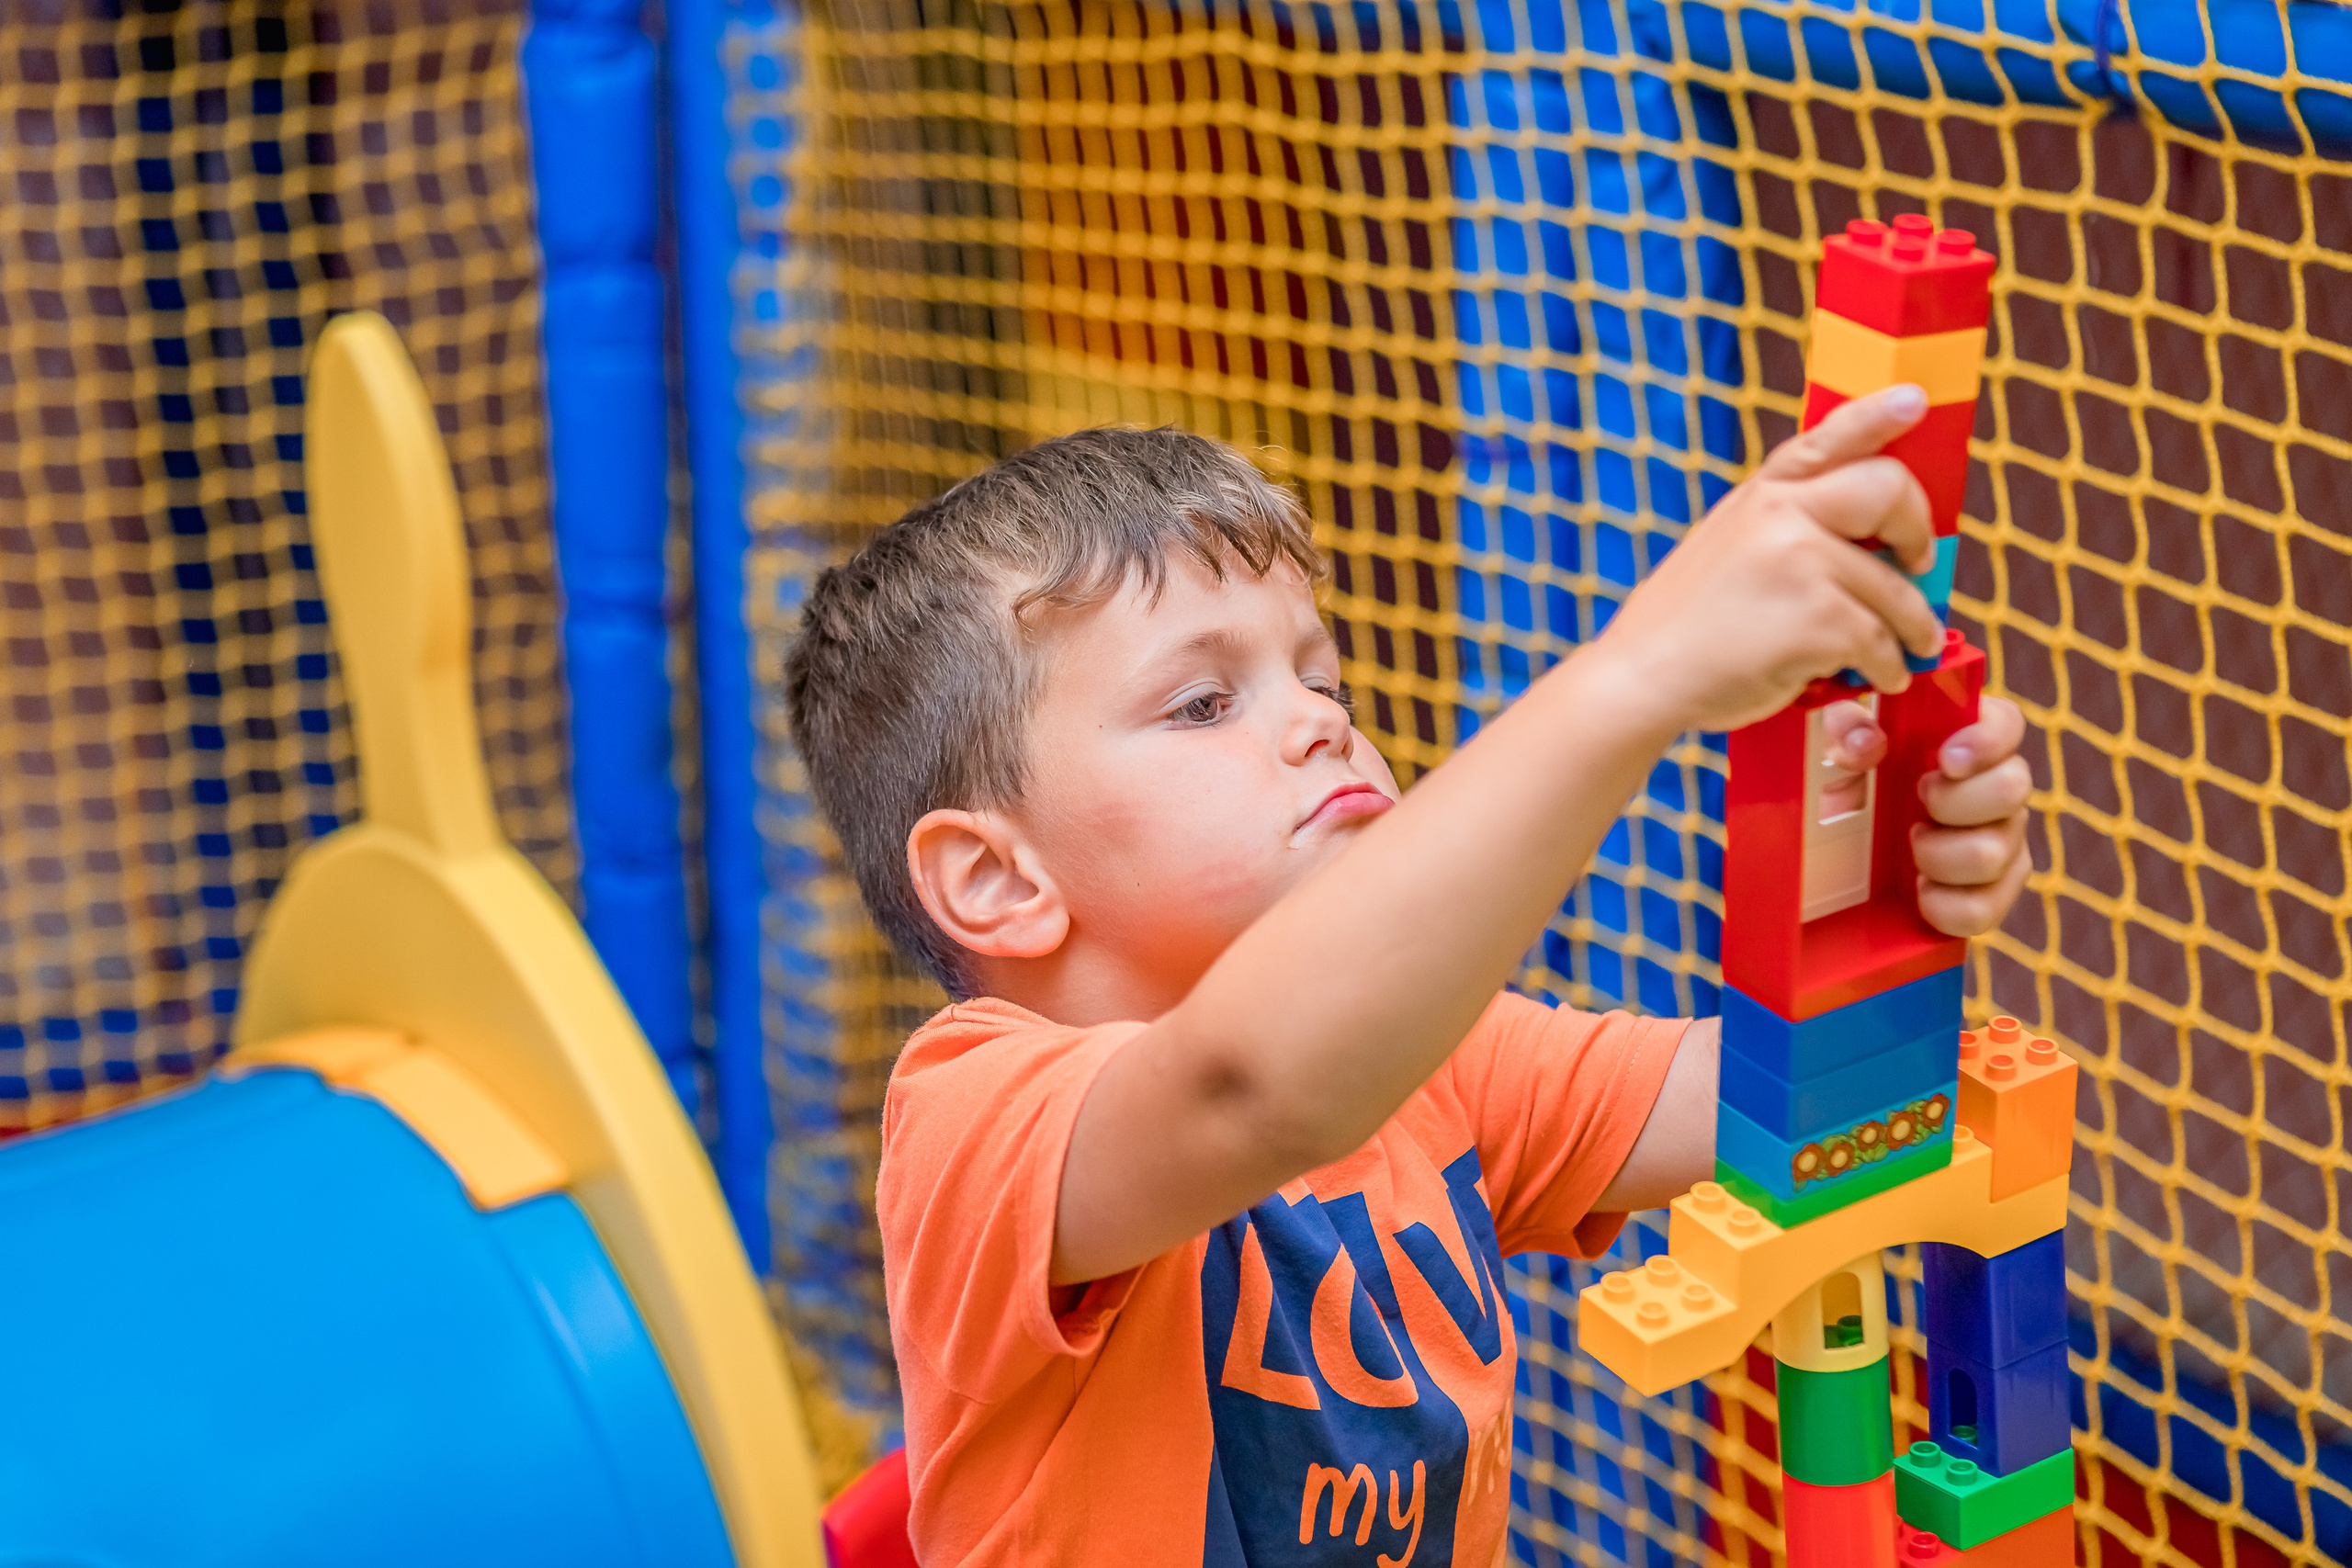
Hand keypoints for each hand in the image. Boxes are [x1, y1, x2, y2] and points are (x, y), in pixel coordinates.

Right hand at [1592, 385, 1944, 733]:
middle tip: (1916, 565)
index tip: (1913, 401)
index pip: (1828, 437)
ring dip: (1911, 627)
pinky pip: (1882, 641)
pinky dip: (1887, 667)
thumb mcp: (1729, 544)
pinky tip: (1876, 677)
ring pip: (1897, 588)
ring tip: (1907, 649)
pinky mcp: (1820, 618)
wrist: (1643, 675)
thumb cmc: (1691, 623)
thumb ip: (1786, 523)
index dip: (1877, 415)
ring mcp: (1803, 562)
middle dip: (1919, 531)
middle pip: (1889, 489)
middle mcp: (1781, 513)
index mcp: (1761, 493)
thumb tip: (1874, 536)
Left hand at [1818, 693, 2033, 934]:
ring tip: (1912, 850)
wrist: (1831, 856)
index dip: (1988, 740)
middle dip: (1957, 802)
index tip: (1946, 761)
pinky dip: (1948, 905)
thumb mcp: (1833, 747)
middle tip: (1916, 803)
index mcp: (1965, 743)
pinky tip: (1921, 891)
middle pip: (2016, 787)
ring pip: (1999, 852)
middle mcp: (1996, 790)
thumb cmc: (1844, 784)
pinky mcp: (1989, 895)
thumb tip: (1868, 744)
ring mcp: (2000, 843)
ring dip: (1942, 855)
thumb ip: (1845, 731)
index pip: (2007, 724)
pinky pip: (1986, 909)